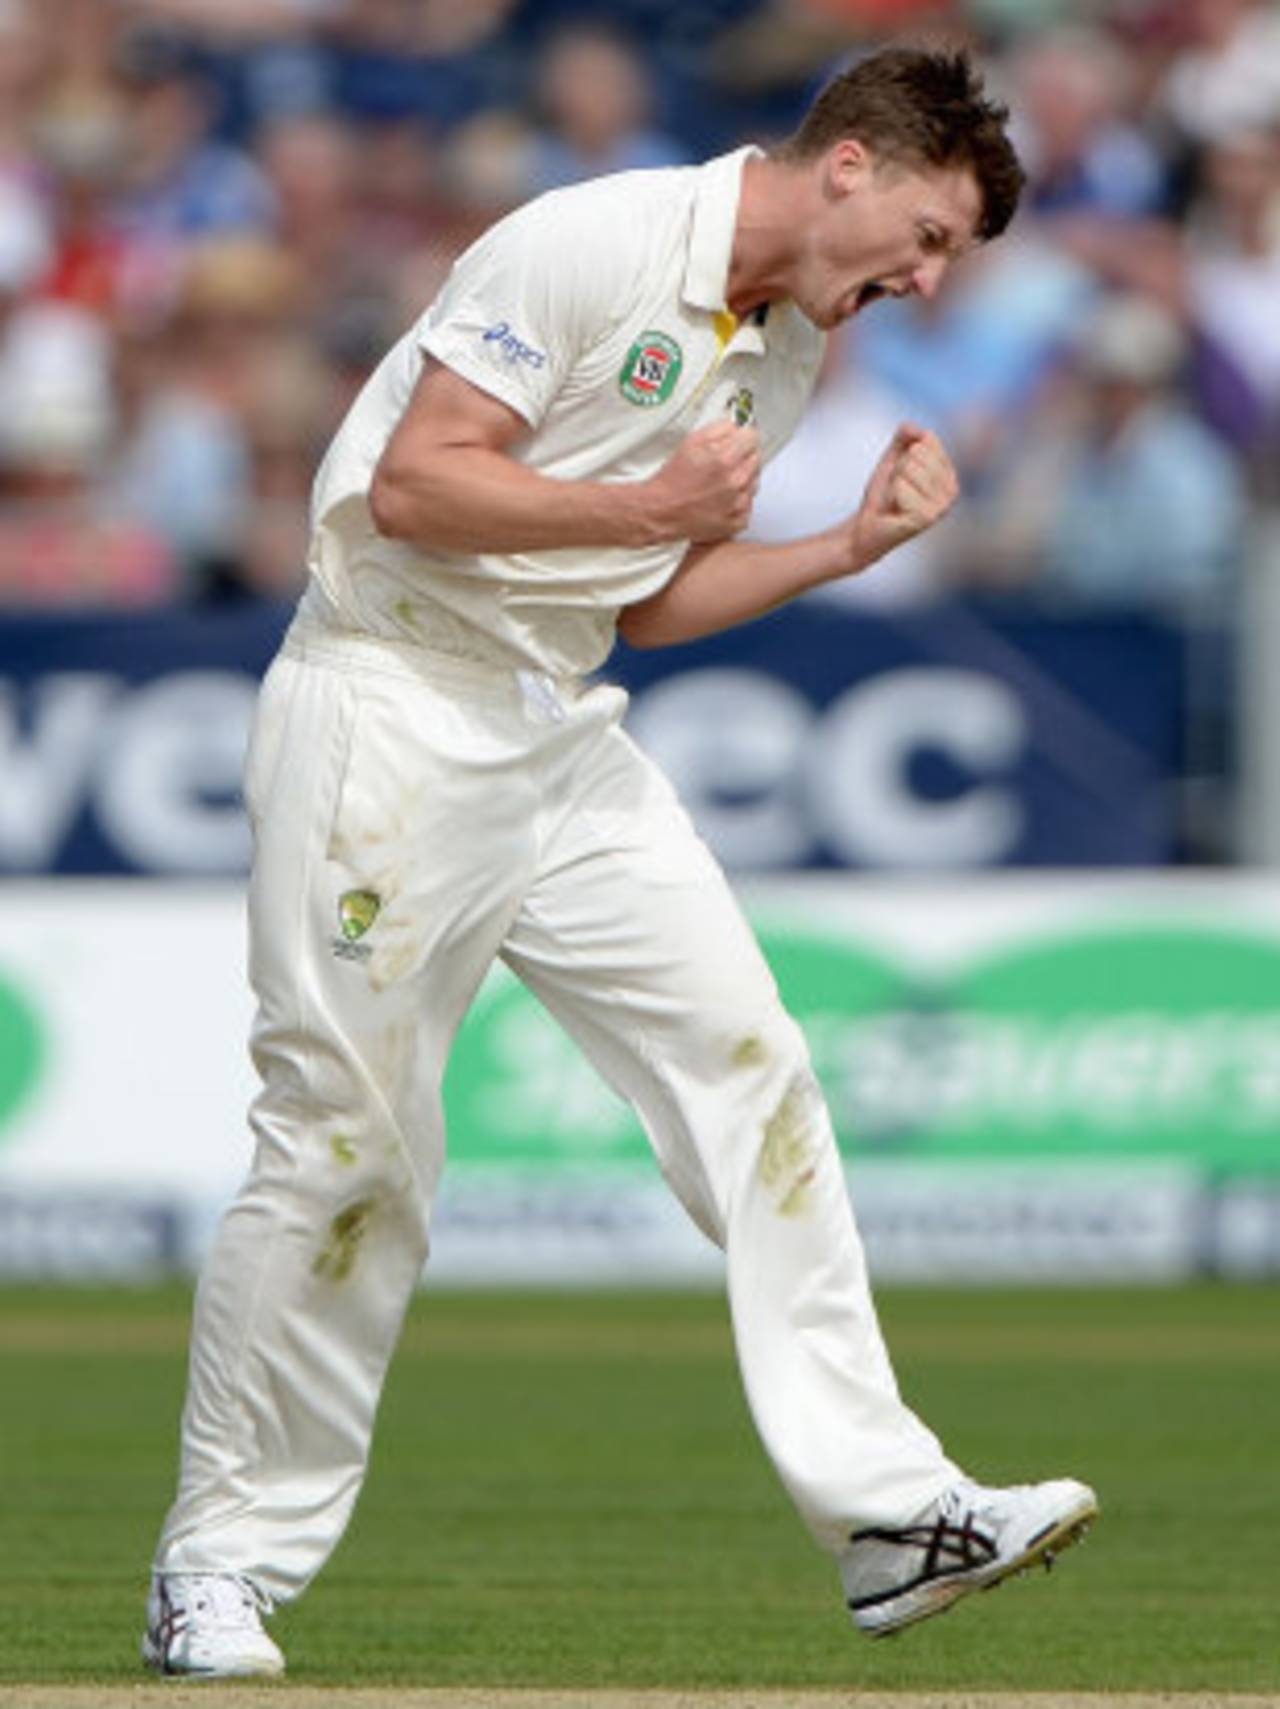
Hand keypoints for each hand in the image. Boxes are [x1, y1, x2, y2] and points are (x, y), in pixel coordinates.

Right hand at [641, 420, 761, 542]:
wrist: (662, 512)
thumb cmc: (673, 479)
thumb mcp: (691, 442)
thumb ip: (719, 429)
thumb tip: (737, 427)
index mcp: (725, 458)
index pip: (753, 437)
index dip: (742, 437)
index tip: (736, 441)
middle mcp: (736, 481)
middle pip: (756, 458)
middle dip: (742, 457)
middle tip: (723, 464)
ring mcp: (739, 504)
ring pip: (754, 481)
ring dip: (742, 479)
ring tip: (720, 483)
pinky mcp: (739, 521)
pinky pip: (749, 504)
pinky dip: (739, 501)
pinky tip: (722, 499)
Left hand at [846, 424, 958, 568]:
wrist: (867, 526)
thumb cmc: (884, 493)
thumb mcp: (894, 457)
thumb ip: (905, 436)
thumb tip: (918, 429)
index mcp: (949, 474)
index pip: (928, 440)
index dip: (905, 454)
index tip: (902, 475)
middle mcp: (952, 490)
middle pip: (918, 452)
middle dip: (898, 469)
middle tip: (896, 490)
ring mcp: (942, 506)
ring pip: (909, 468)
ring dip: (893, 482)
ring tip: (895, 500)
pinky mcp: (926, 518)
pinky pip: (901, 486)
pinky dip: (890, 495)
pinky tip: (894, 510)